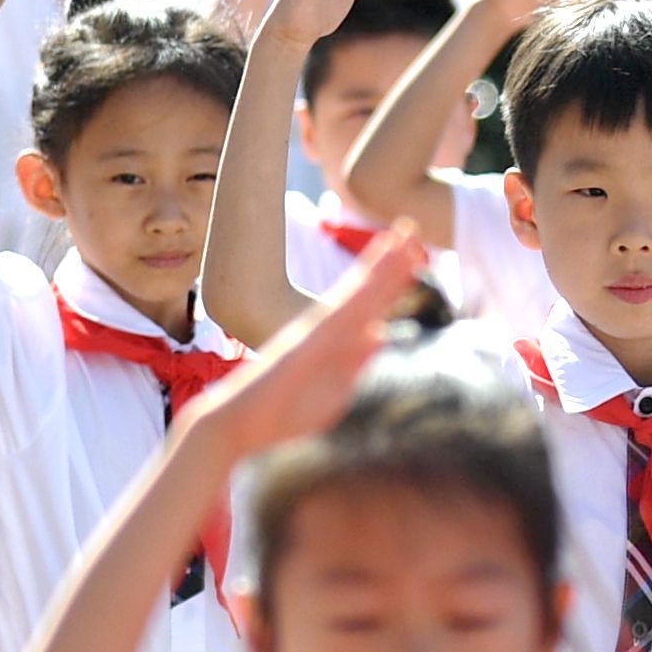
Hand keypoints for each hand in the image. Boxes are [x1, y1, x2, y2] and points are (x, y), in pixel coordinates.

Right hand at [186, 230, 424, 452]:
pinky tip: (374, 274)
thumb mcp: (332, 390)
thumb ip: (355, 362)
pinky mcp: (308, 342)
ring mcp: (317, 332)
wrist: (238, 422)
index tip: (413, 254)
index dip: (391, 279)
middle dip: (390, 261)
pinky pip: (340, 312)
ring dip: (379, 267)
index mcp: (336, 342)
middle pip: (366, 290)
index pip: (370, 304)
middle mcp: (327, 330)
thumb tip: (378, 335)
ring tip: (402, 239)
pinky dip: (360, 292)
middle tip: (412, 230)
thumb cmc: (283, 414)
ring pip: (356, 294)